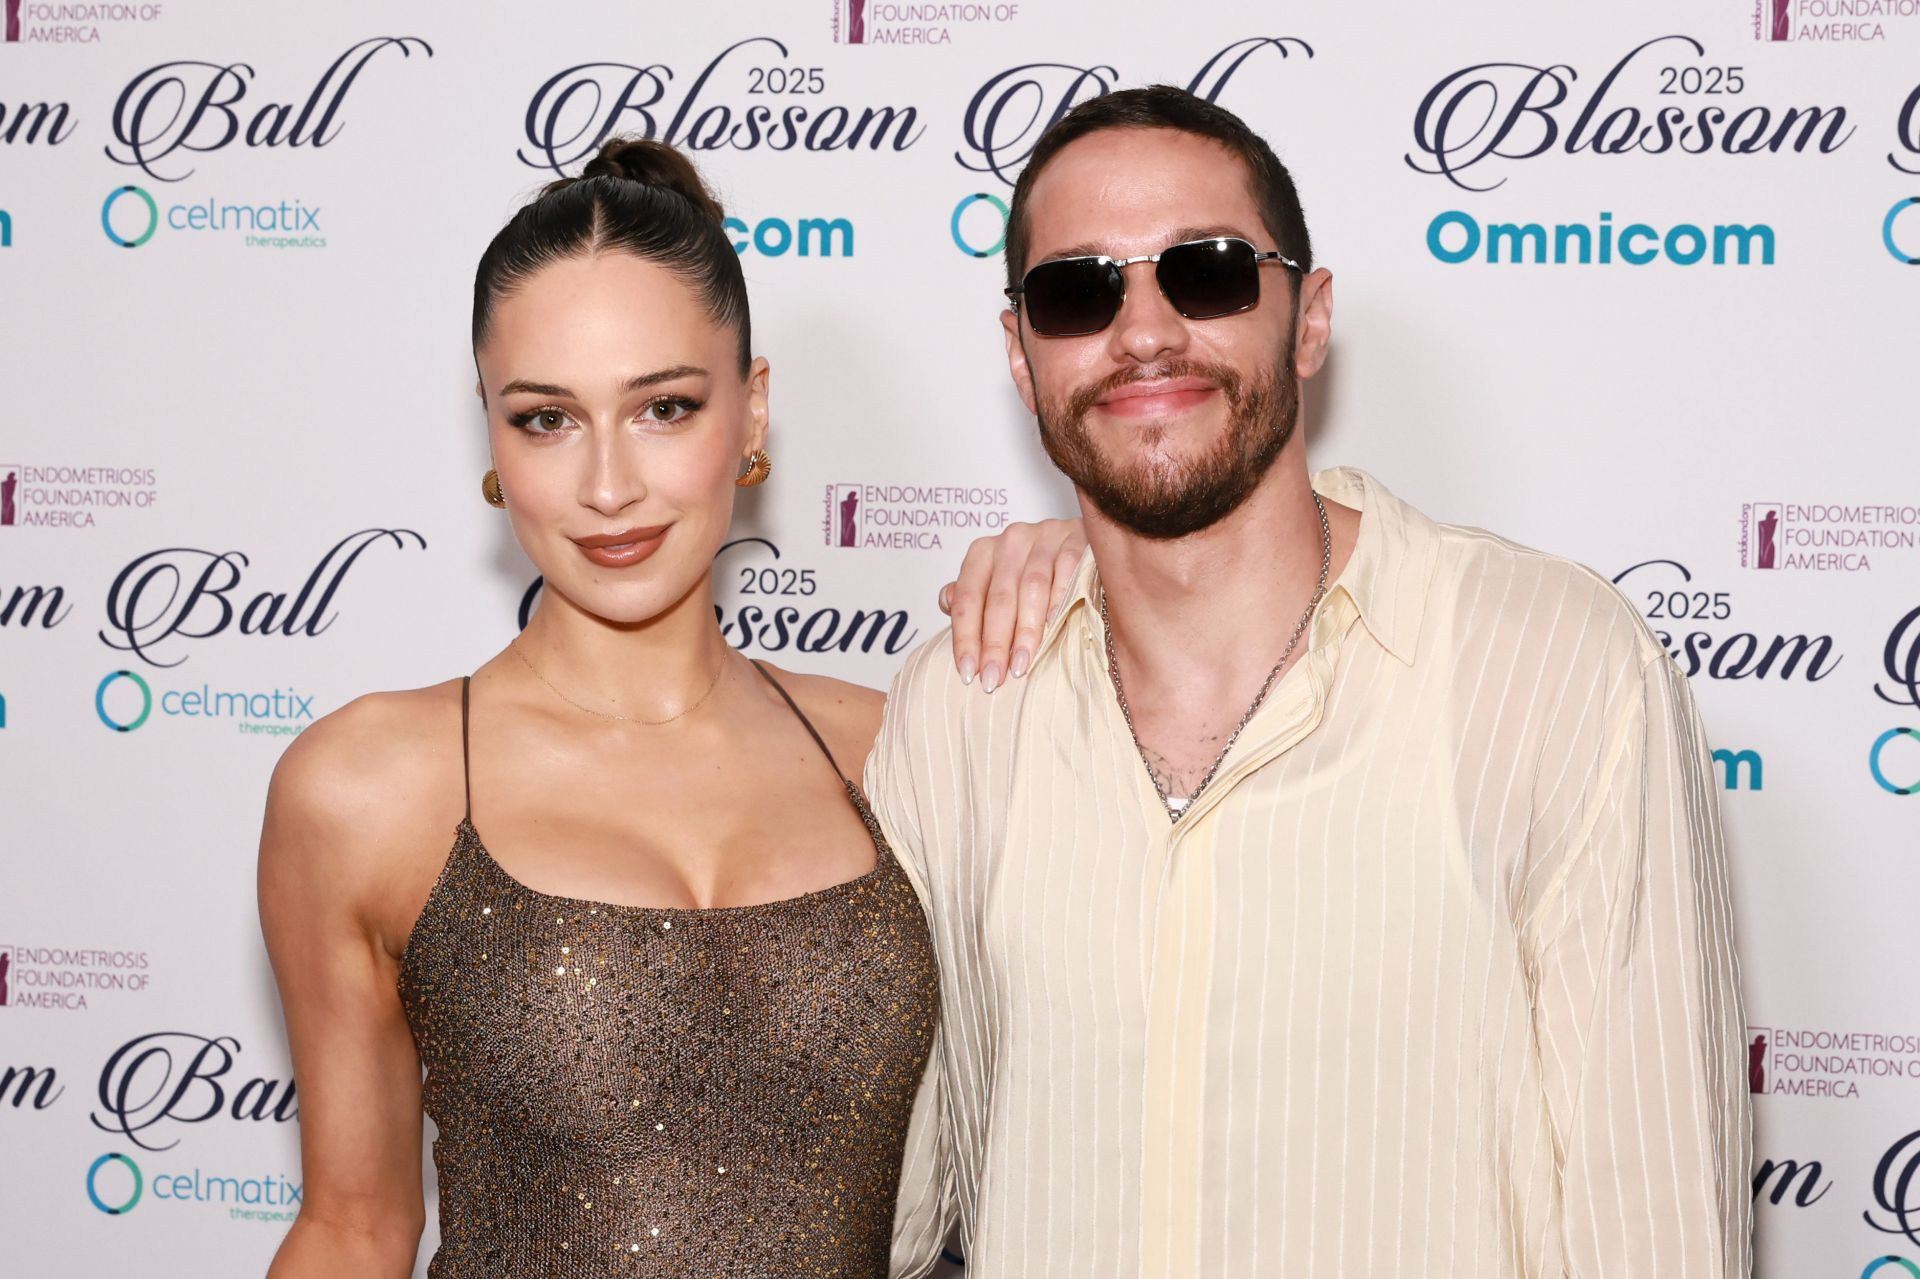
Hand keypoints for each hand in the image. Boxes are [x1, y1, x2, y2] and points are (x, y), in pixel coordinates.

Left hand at [940, 518, 1086, 691]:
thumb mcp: (996, 578)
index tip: (968, 672)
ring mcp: (1045, 537)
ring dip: (1025, 631)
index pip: (968, 599)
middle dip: (994, 644)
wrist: (1082, 541)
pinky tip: (1055, 629)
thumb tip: (946, 603)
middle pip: (999, 599)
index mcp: (984, 552)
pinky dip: (1060, 602)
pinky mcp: (1076, 539)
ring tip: (1021, 665)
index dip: (965, 638)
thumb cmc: (1034, 569)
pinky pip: (1067, 572)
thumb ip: (972, 594)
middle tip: (993, 678)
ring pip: (1031, 589)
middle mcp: (1011, 541)